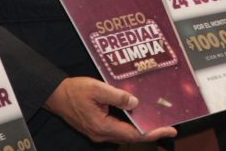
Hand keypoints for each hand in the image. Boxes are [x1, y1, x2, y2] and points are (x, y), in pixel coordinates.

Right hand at [44, 77, 176, 143]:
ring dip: (141, 130)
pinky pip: (118, 130)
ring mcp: (98, 132)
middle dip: (151, 132)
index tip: (170, 131)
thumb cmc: (74, 91)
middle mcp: (101, 134)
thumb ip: (117, 96)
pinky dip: (131, 125)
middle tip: (168, 127)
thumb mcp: (97, 88)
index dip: (153, 133)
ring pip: (125, 135)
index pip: (134, 134)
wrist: (55, 96)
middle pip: (131, 137)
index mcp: (102, 126)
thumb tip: (135, 102)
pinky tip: (138, 116)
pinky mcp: (97, 128)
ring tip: (157, 121)